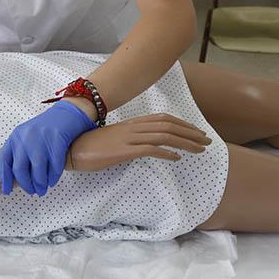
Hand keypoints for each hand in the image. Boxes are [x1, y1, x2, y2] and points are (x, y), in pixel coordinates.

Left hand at [0, 100, 95, 195]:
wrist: (68, 112)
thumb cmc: (47, 128)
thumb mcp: (28, 136)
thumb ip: (20, 152)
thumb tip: (15, 177)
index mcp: (15, 136)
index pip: (4, 160)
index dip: (5, 178)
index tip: (7, 190)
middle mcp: (26, 137)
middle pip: (20, 169)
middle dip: (26, 184)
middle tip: (32, 191)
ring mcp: (41, 138)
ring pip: (38, 171)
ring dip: (41, 184)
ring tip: (43, 189)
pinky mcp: (57, 140)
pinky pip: (54, 166)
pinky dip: (53, 177)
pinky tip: (53, 180)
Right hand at [68, 114, 209, 171]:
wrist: (70, 149)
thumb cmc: (91, 147)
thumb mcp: (115, 141)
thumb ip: (131, 140)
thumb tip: (145, 147)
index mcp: (132, 123)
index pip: (163, 119)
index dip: (183, 124)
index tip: (197, 132)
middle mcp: (133, 127)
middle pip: (169, 126)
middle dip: (191, 133)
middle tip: (207, 141)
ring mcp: (128, 137)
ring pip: (164, 136)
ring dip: (185, 142)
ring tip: (200, 149)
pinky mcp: (123, 150)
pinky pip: (150, 149)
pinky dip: (167, 153)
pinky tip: (177, 158)